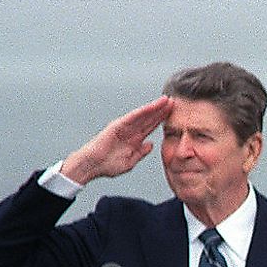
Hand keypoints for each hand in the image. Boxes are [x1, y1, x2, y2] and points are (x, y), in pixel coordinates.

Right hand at [59, 96, 174, 183]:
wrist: (93, 166)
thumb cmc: (107, 165)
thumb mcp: (130, 161)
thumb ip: (141, 152)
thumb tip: (150, 144)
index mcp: (134, 139)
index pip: (151, 127)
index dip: (162, 120)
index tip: (173, 114)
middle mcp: (130, 130)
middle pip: (149, 118)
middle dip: (161, 110)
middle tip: (173, 102)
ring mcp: (124, 127)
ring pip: (143, 115)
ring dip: (154, 108)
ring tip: (166, 100)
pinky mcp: (117, 125)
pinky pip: (132, 117)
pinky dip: (142, 112)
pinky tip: (151, 107)